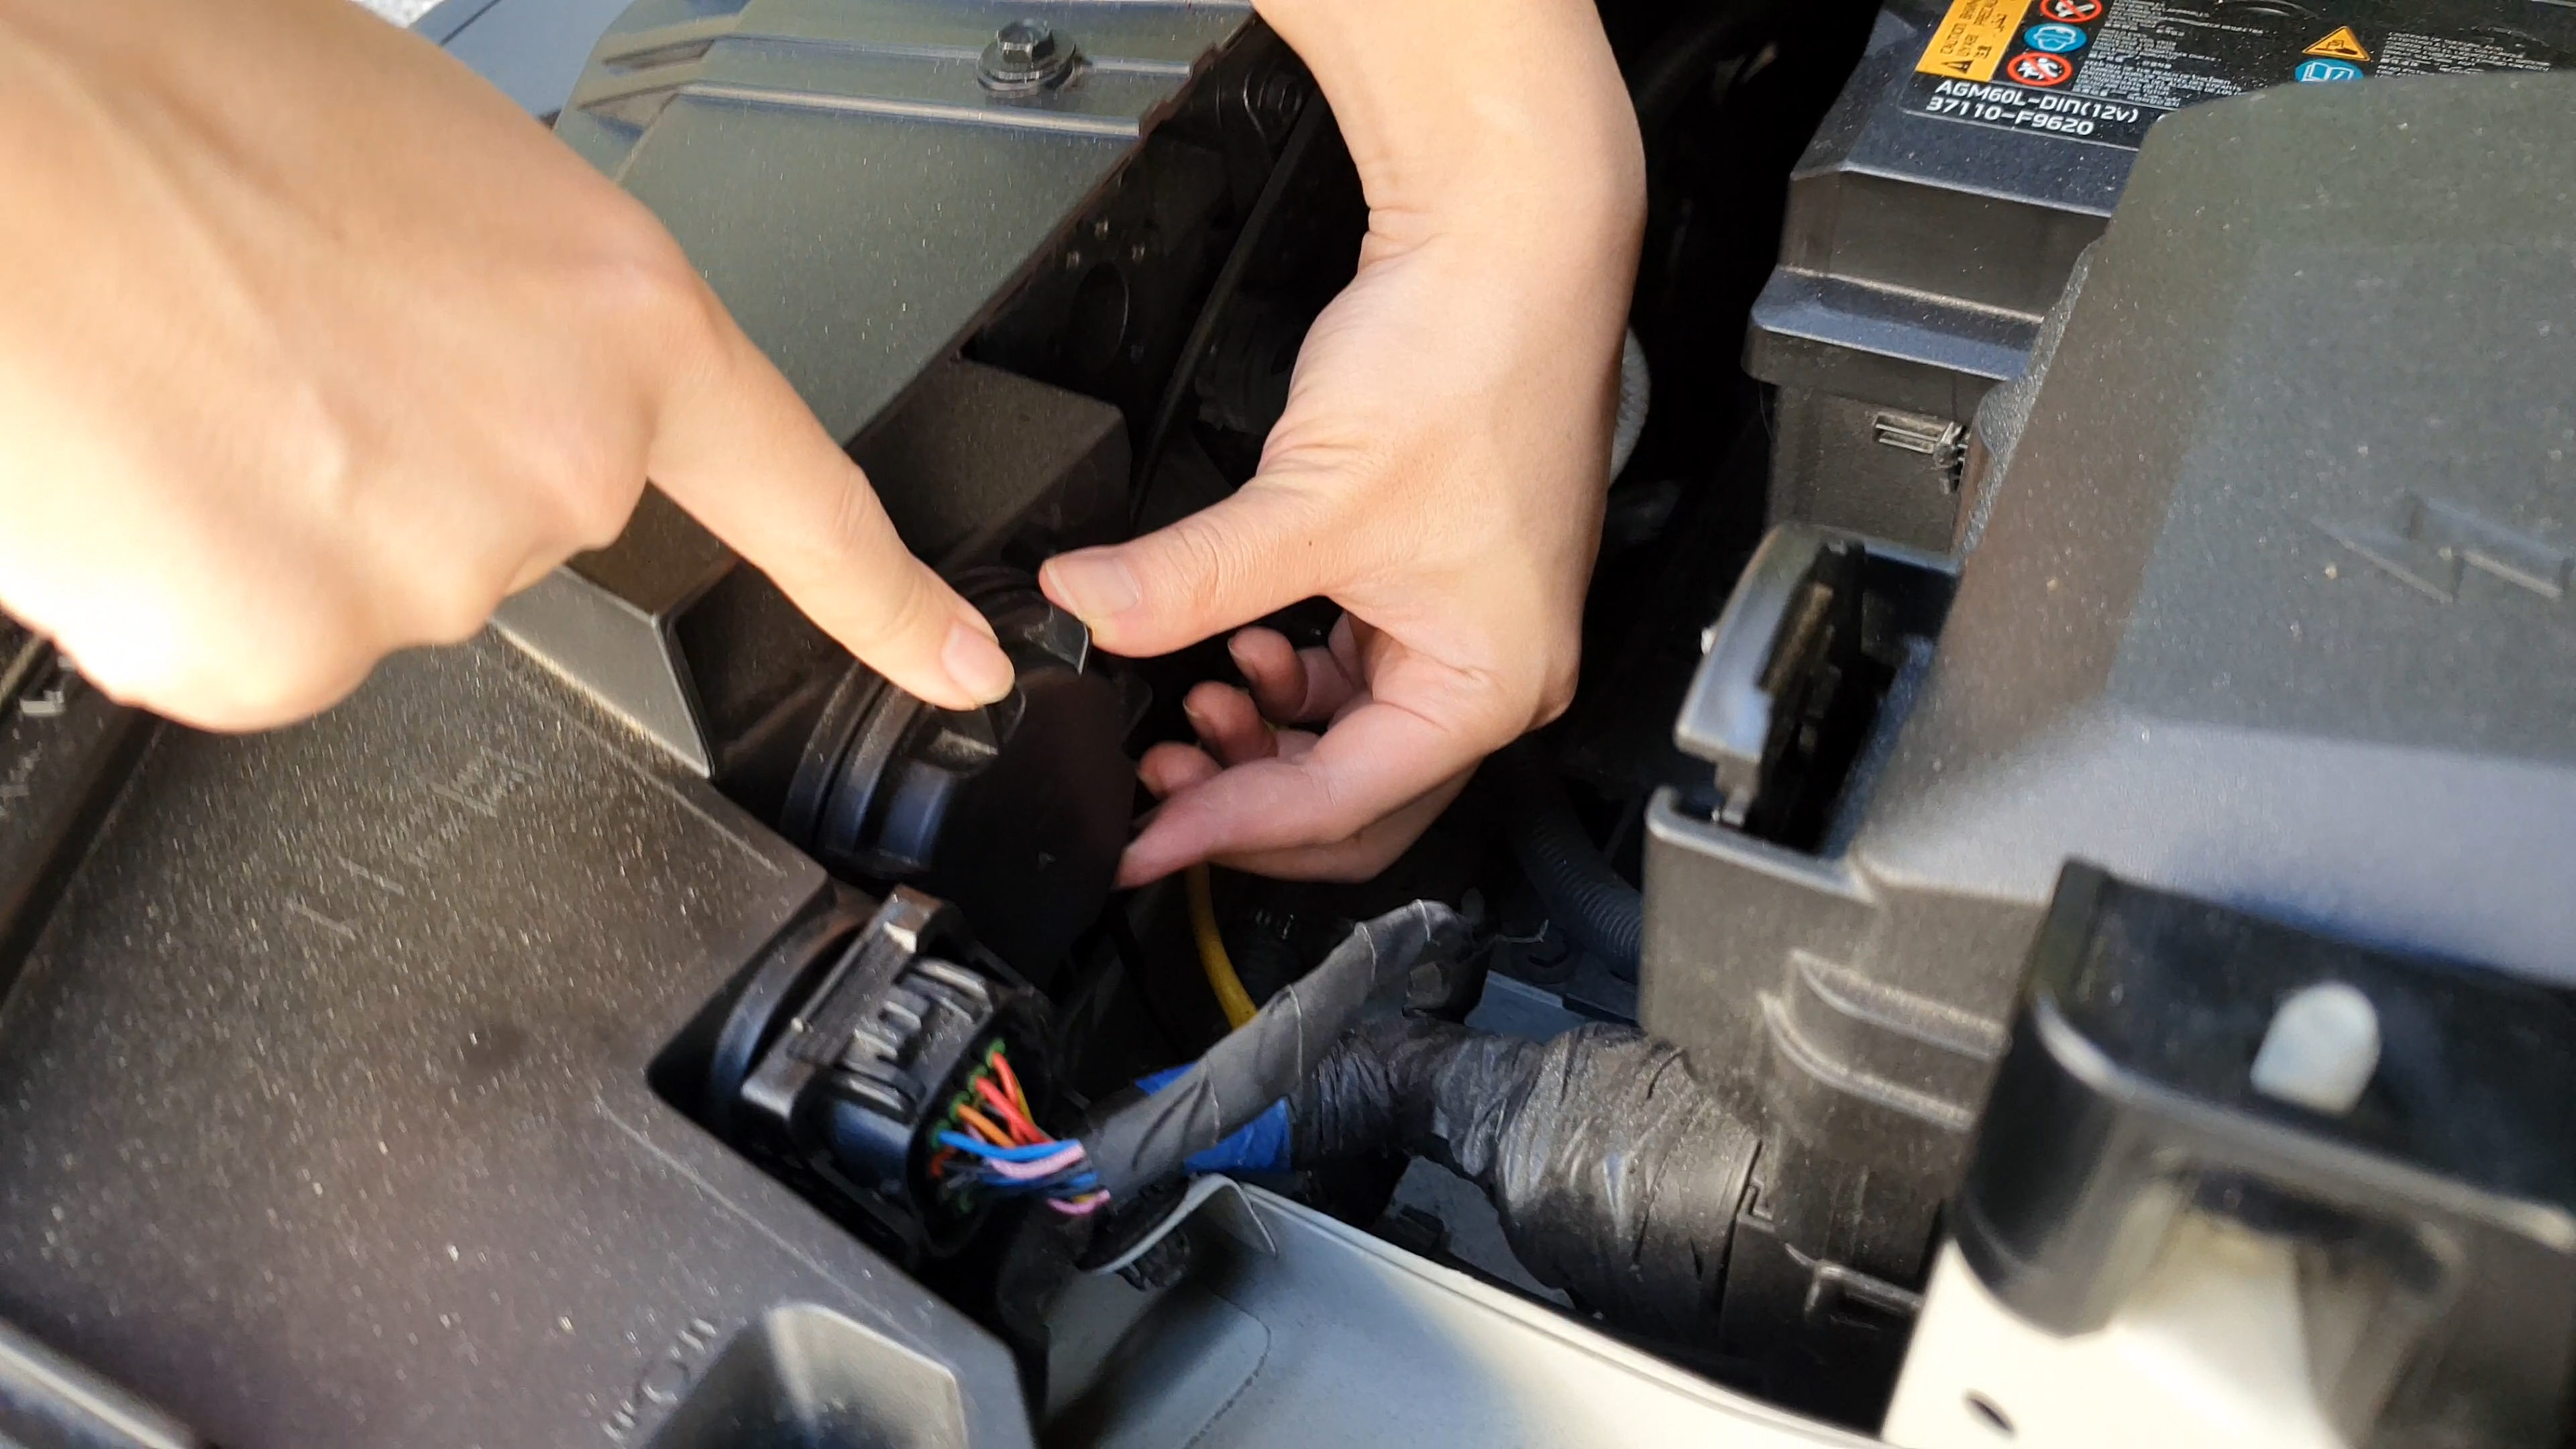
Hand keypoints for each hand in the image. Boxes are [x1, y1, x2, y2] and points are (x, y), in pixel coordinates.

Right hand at [0, 0, 1013, 729]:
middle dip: (408, 462)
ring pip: (375, 579)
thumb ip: (501, 302)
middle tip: (280, 346)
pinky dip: (194, 578)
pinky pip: (261, 642)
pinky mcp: (296, 653)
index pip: (801, 494)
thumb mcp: (409, 162)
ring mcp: (436, 570)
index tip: (961, 664)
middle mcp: (558, 460)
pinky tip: (141, 466)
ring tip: (189, 374)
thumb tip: (466, 361)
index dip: (887, 597)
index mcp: (615, 317)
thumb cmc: (160, 88)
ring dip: (289, 510)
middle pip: (512, 522)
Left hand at [1038, 0, 1642, 883]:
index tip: (1141, 841)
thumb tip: (1089, 611)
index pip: (1339, 802)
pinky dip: (1286, 671)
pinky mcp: (1436, 576)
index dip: (1226, 828)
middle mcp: (1494, 670)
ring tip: (1187, 700)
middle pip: (1352, 795)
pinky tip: (1235, 641)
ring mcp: (1467, 624)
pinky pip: (1350, 668)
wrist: (1509, 242)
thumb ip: (1186, 578)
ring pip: (1345, 735)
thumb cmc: (1472, 358)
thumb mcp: (1308, 497)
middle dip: (1247, 794)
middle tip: (1154, 781)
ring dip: (1261, 732)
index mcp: (1492, 683)